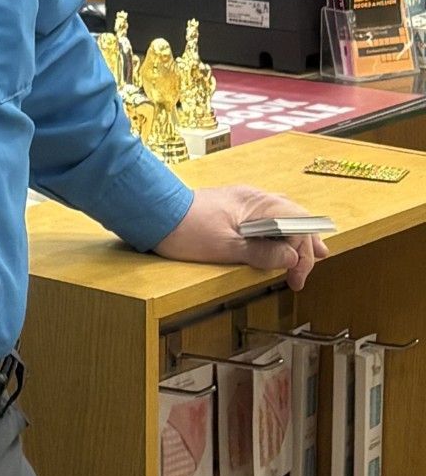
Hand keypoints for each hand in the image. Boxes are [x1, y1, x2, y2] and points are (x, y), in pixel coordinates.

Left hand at [154, 184, 328, 290]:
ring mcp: (242, 201)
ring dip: (296, 233)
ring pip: (281, 214)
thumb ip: (262, 254)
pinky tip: (280, 241)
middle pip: (293, 215)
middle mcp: (253, 197)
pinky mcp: (232, 208)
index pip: (296, 224)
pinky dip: (279, 229)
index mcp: (256, 203)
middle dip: (307, 239)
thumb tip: (292, 258)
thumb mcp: (227, 248)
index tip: (296, 278)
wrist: (155, 213)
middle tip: (320, 258)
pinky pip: (266, 216)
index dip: (303, 253)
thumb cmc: (187, 230)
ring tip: (308, 251)